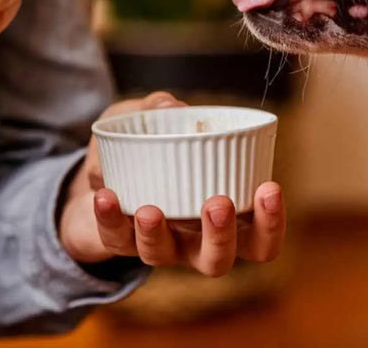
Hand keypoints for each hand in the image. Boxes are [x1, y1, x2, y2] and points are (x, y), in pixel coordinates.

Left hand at [59, 92, 286, 276]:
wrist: (96, 173)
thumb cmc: (141, 145)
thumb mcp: (151, 120)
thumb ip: (160, 108)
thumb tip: (173, 106)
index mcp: (222, 213)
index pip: (258, 236)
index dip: (271, 223)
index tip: (269, 188)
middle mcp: (193, 238)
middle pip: (219, 260)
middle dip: (220, 237)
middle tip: (218, 204)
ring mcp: (155, 244)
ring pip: (163, 259)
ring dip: (157, 235)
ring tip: (150, 210)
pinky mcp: (117, 243)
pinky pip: (116, 240)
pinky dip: (111, 218)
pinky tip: (107, 195)